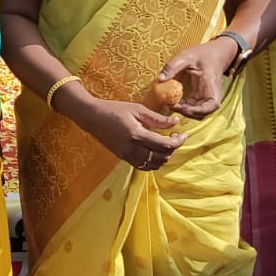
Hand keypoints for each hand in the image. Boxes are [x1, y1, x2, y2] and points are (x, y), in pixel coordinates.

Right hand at [71, 95, 185, 171]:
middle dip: (173, 148)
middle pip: (162, 157)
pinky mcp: (123, 158)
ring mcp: (127, 155)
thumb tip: (176, 122)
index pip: (165, 145)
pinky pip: (143, 166)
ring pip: (154, 165)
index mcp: (137, 135)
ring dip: (164, 156)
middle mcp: (133, 149)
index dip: (179, 141)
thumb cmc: (114, 109)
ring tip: (165, 144)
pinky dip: (153, 161)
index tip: (184, 134)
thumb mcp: (137, 109)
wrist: (92, 117)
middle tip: (175, 136)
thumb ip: (158, 118)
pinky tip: (154, 150)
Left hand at [158, 40, 233, 117]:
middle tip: (170, 105)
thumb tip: (160, 79)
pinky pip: (195, 107)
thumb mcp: (186, 57)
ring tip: (171, 104)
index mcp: (211, 84)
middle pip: (203, 112)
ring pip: (199, 112)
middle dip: (187, 112)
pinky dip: (185, 107)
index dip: (197, 110)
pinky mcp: (202, 97)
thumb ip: (172, 67)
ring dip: (185, 111)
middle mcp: (212, 94)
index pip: (212, 105)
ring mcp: (208, 97)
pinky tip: (174, 101)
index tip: (181, 107)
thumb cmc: (202, 54)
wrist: (215, 53)